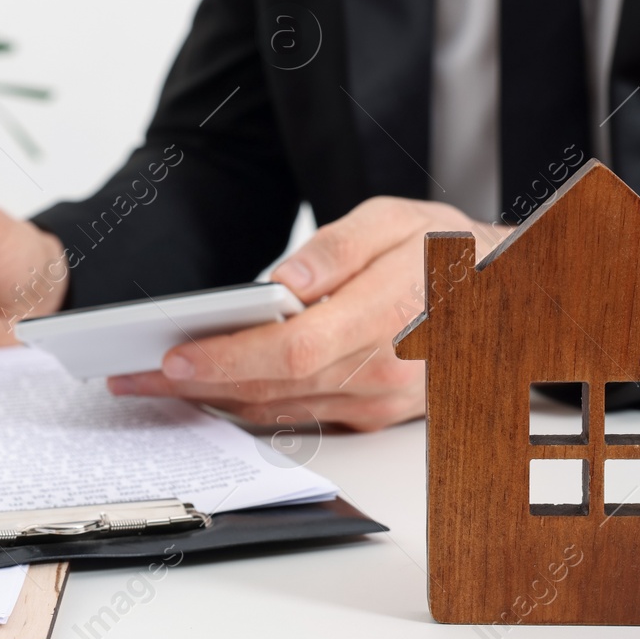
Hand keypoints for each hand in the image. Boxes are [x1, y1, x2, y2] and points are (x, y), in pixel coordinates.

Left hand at [106, 197, 509, 431]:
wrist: (507, 300)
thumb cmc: (449, 253)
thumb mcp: (399, 221)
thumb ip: (340, 248)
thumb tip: (286, 280)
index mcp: (390, 316)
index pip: (293, 351)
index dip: (228, 359)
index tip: (174, 356)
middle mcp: (384, 372)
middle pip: (272, 389)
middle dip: (195, 386)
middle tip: (132, 375)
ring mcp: (378, 404)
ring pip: (278, 411)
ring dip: (210, 402)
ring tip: (151, 383)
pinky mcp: (372, 418)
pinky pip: (296, 417)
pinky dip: (245, 406)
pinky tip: (206, 392)